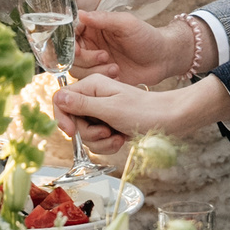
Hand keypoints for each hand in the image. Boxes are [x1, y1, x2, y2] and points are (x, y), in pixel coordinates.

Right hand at [52, 74, 229, 145]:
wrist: (171, 120)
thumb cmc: (144, 111)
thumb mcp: (110, 109)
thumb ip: (82, 105)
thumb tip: (58, 98)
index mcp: (91, 85)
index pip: (61, 99)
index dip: (62, 117)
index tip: (71, 132)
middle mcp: (94, 96)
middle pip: (73, 120)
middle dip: (88, 133)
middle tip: (107, 131)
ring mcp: (102, 111)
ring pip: (85, 133)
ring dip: (100, 141)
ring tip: (117, 136)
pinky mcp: (110, 124)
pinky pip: (98, 140)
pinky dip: (108, 144)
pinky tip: (121, 140)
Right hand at [70, 8, 193, 85]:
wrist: (162, 59)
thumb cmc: (147, 37)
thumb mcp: (126, 24)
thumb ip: (103, 19)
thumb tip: (81, 13)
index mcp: (93, 28)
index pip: (70, 32)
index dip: (69, 42)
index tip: (77, 49)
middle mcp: (90, 44)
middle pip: (70, 54)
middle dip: (85, 58)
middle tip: (105, 56)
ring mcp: (94, 62)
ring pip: (77, 69)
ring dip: (94, 70)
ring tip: (115, 68)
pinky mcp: (101, 76)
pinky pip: (89, 81)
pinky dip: (101, 80)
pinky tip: (118, 76)